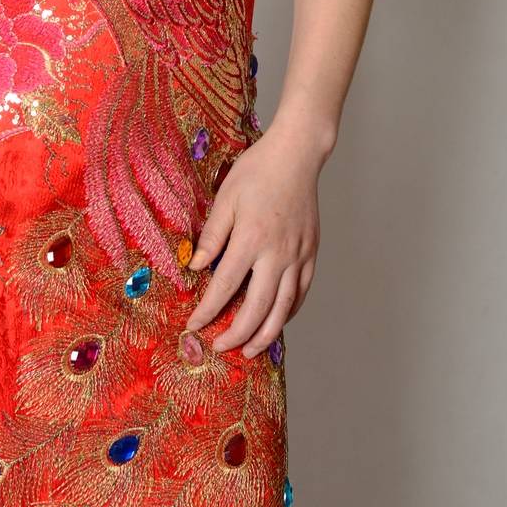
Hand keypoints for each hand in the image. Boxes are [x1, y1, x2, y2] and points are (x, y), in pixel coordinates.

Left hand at [183, 117, 324, 356]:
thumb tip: (197, 268)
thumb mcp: (226, 198)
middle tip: (219, 348)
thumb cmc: (257, 171)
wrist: (296, 155)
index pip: (225, 286)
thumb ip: (212, 236)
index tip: (194, 325)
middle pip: (257, 307)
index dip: (208, 310)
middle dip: (236, 333)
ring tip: (250, 350)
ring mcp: (298, 256)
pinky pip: (302, 292)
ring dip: (266, 334)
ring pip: (284, 308)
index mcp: (252, 240)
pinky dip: (289, 312)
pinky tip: (278, 321)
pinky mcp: (311, 253)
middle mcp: (278, 254)